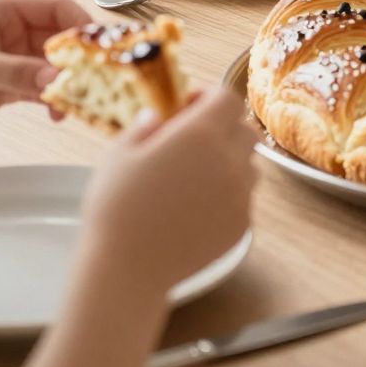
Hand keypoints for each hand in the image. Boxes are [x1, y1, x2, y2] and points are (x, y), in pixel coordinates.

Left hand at [0, 0, 89, 126]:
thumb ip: (16, 71)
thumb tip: (56, 79)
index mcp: (11, 7)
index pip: (59, 7)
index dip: (81, 25)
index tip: (97, 50)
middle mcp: (23, 27)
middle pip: (66, 38)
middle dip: (80, 60)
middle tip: (94, 82)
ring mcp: (23, 55)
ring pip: (61, 65)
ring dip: (71, 83)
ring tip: (75, 104)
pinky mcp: (21, 81)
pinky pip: (49, 87)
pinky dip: (58, 99)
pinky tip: (58, 114)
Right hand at [81, 87, 255, 292]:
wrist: (127, 269)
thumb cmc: (116, 209)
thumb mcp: (118, 155)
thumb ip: (144, 127)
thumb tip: (158, 115)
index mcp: (200, 134)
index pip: (228, 98)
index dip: (209, 97)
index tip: (187, 107)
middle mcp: (229, 160)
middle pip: (245, 130)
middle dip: (223, 128)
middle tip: (192, 142)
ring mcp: (240, 195)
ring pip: (249, 166)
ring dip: (229, 163)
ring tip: (193, 178)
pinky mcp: (241, 225)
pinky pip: (243, 199)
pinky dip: (227, 196)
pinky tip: (195, 208)